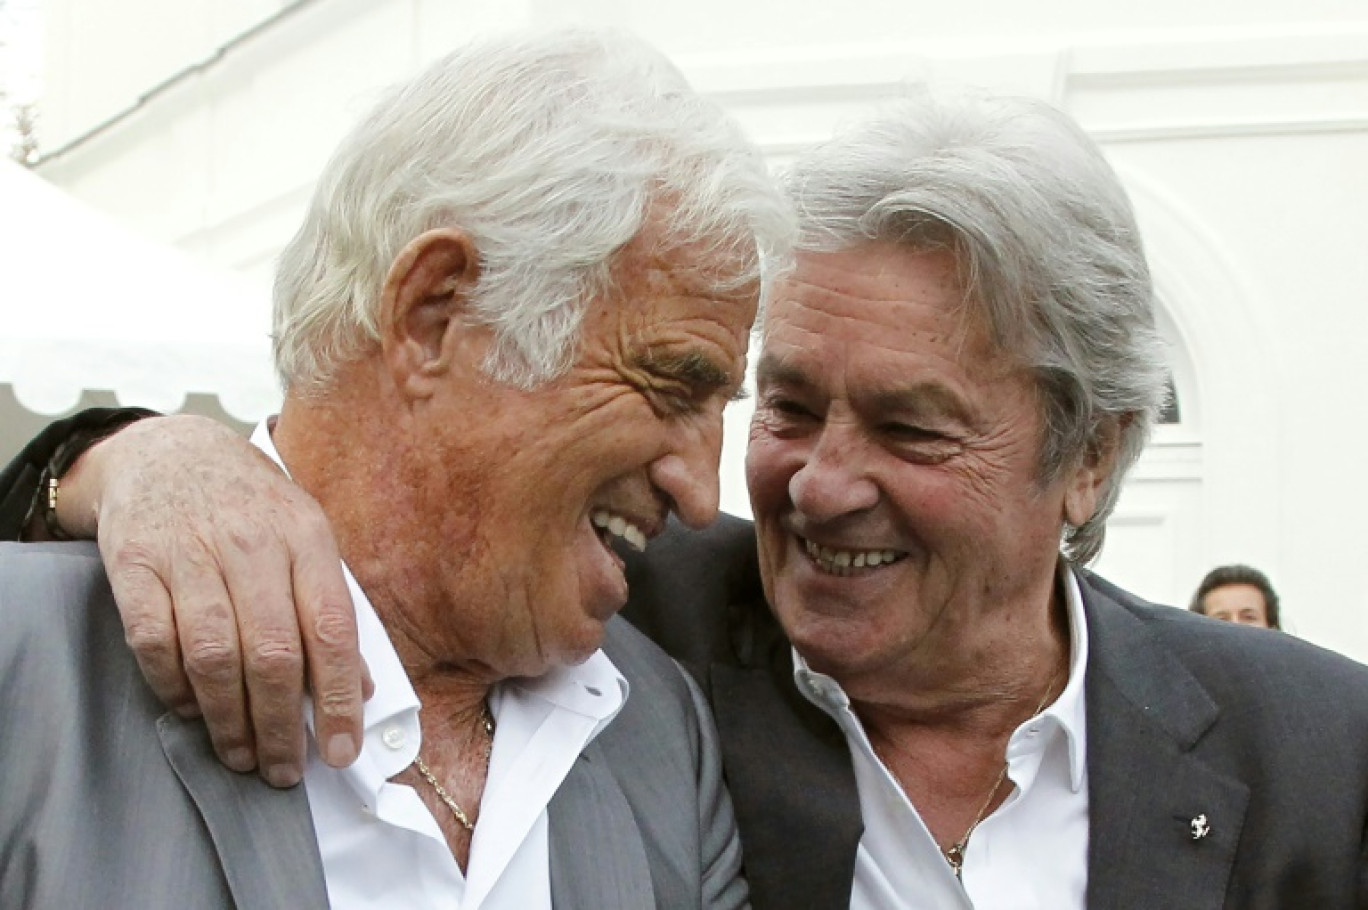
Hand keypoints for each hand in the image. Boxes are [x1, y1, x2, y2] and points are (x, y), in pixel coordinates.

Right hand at [61, 415, 371, 785]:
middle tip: (284, 769)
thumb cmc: (250, 506)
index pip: (331, 629)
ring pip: (215, 656)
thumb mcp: (307, 539)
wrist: (169, 451)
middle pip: (272, 653)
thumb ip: (332, 608)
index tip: (340, 749)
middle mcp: (251, 543)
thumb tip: (362, 688)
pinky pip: (156, 643)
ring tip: (242, 755)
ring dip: (230, 720)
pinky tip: (191, 710)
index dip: (339, 698)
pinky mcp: (136, 564)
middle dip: (281, 726)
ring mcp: (190, 552)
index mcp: (306, 537)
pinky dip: (174, 688)